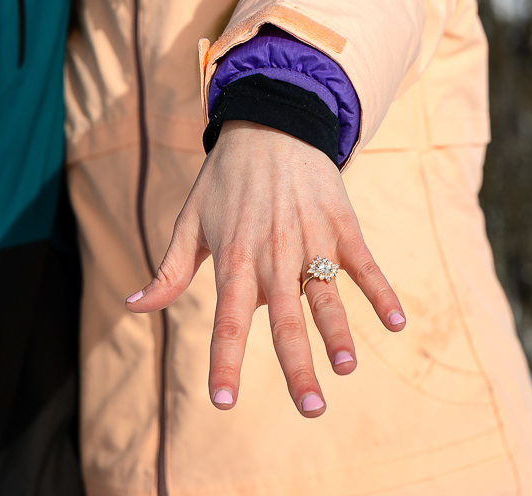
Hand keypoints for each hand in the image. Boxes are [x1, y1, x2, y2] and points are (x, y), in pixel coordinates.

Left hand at [125, 120, 404, 417]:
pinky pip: (363, 263)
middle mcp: (273, 253)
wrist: (271, 122)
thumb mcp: (191, 220)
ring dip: (338, 332)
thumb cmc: (226, 179)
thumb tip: (134, 307)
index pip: (228, 319)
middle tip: (310, 410)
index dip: (225, 361)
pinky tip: (397, 321)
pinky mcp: (340, 223)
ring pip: (325, 294)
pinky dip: (380, 291)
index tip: (222, 402)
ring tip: (346, 368)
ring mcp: (311, 238)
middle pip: (285, 318)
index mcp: (235, 258)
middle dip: (297, 366)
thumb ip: (170, 270)